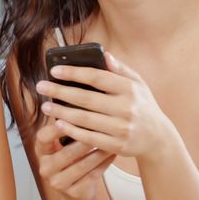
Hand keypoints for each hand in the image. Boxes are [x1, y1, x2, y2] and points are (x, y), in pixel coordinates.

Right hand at [28, 119, 114, 199]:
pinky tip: (113, 154)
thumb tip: (81, 102)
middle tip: (101, 128)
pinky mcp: (73, 193)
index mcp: (41, 151)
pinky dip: (104, 163)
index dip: (56, 128)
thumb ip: (67, 129)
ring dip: (99, 152)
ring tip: (112, 140)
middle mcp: (46, 167)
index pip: (43, 137)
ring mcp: (58, 182)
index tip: (71, 117)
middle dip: (85, 140)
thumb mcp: (62, 146)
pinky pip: (93, 176)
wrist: (75, 194)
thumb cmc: (71, 160)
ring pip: (82, 165)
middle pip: (66, 153)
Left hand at [35, 52, 181, 161]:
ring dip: (61, 112)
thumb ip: (120, 69)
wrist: (158, 138)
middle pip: (86, 98)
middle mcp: (126, 108)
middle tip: (41, 87)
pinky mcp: (117, 145)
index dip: (74, 73)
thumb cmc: (143, 106)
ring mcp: (122, 128)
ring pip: (85, 119)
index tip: (54, 70)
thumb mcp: (139, 84)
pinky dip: (72, 131)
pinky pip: (89, 138)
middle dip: (60, 92)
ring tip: (45, 107)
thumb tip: (103, 54)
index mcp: (129, 89)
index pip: (97, 77)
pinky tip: (58, 124)